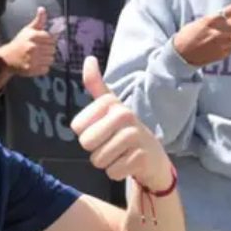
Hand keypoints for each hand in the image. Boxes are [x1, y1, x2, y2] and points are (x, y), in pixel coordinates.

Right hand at [2, 8, 55, 76]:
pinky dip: (43, 67)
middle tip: (39, 50)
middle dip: (48, 50)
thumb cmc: (19, 43)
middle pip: (53, 49)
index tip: (42, 42)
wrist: (7, 59)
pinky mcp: (31, 69)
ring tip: (37, 57)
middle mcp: (33, 47)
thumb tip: (42, 9)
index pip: (51, 38)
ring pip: (51, 59)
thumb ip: (38, 20)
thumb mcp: (28, 30)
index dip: (48, 41)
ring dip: (46, 59)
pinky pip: (46, 69)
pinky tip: (36, 64)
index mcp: (33, 36)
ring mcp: (32, 59)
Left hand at [72, 56, 167, 188]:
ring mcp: (135, 135)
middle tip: (111, 144)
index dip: (85, 133)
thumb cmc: (124, 129)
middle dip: (95, 150)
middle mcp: (124, 115)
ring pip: (98, 159)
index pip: (77, 126)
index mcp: (111, 102)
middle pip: (86, 143)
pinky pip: (112, 172)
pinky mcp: (141, 157)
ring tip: (120, 153)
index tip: (101, 130)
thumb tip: (89, 58)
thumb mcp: (109, 106)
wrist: (152, 156)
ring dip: (106, 162)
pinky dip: (116, 172)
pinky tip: (128, 163)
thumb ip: (96, 85)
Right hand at [171, 0, 230, 66]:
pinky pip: (230, 47)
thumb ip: (221, 21)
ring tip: (216, 38)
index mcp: (214, 20)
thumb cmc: (190, 34)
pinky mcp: (224, 55)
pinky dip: (226, 46)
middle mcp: (221, 32)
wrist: (180, 54)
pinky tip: (213, 47)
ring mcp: (224, 45)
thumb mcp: (204, 22)